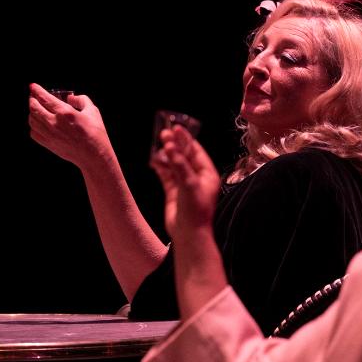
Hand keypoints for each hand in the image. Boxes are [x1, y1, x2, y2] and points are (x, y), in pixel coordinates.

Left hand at [27, 83, 115, 171]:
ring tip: (35, 108)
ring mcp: (49, 134)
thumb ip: (81, 100)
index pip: (44, 98)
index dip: (36, 90)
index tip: (33, 86)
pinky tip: (38, 122)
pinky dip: (33, 125)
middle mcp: (54, 123)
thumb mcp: (93, 112)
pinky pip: (33, 132)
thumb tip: (70, 97)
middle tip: (33, 96)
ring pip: (32, 119)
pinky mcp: (48, 143)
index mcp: (65, 112)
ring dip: (31, 111)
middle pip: (34, 107)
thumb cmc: (95, 133)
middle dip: (32, 99)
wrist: (94, 155)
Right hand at [149, 124, 219, 244]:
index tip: (177, 127)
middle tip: (164, 132)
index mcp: (208, 174)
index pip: (196, 152)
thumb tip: (170, 146)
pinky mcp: (173, 192)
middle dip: (175, 144)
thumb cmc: (196, 210)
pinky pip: (166, 175)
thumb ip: (180, 165)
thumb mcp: (189, 184)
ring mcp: (184, 184)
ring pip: (174, 165)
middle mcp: (197, 178)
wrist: (188, 234)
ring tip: (157, 142)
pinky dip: (160, 167)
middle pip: (184, 156)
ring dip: (166, 155)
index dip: (186, 139)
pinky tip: (154, 159)